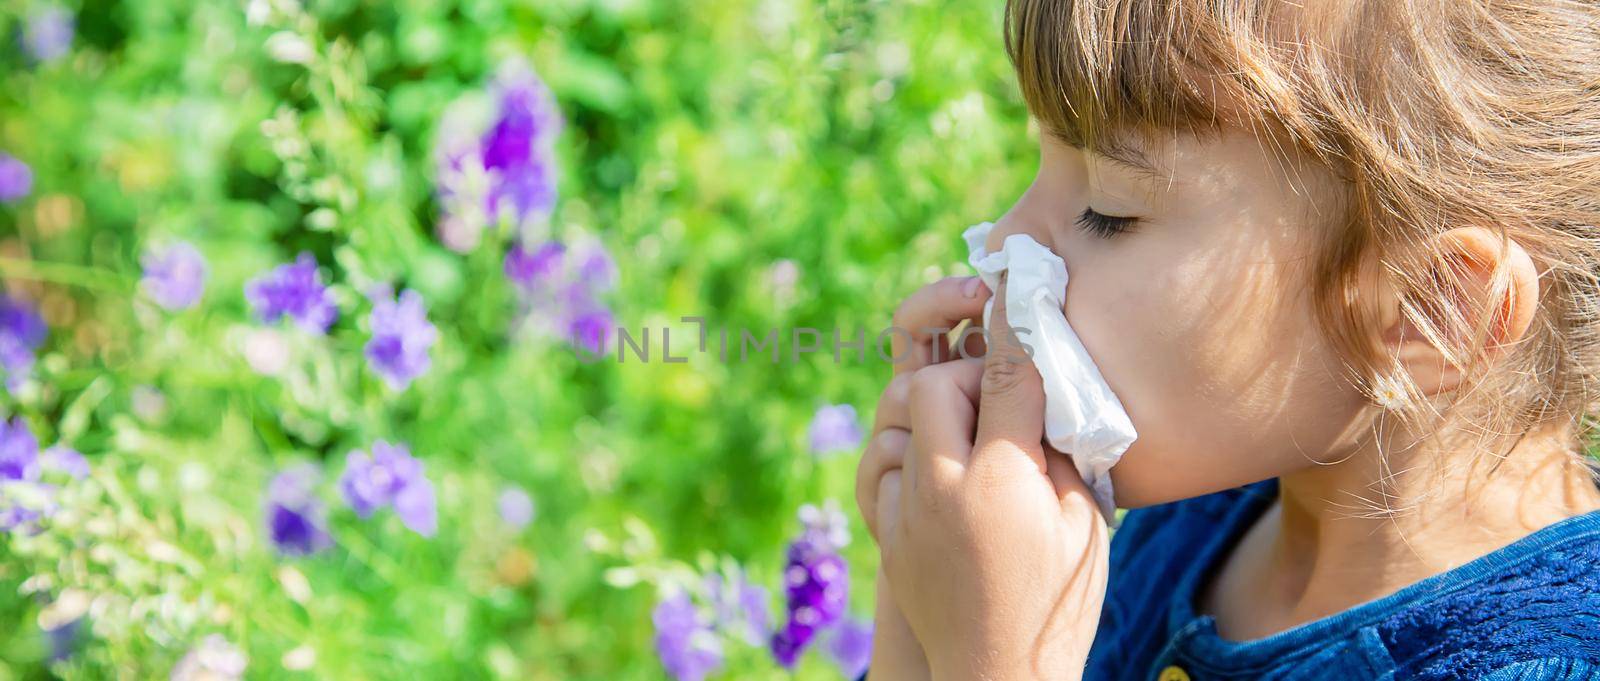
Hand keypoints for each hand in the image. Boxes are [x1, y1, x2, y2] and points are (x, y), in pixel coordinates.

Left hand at [881, 273, 1110, 680]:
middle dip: (966, 373)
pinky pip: (879, 461)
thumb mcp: (1084, 523)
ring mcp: (908, 509)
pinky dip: (905, 448)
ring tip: (971, 425)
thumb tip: (1046, 388)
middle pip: (933, 383)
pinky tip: (937, 459)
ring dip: (933, 408)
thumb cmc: (1058, 604)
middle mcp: (943, 487)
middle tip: (1000, 393)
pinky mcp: (887, 531)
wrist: (997, 676)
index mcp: (1001, 481)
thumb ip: (1063, 449)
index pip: (1004, 373)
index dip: (1015, 327)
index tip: (1020, 297)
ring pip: (897, 416)